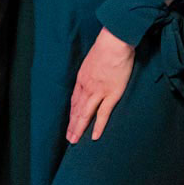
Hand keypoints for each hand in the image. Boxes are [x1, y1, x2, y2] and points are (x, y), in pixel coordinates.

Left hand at [66, 28, 134, 143]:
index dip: (73, 112)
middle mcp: (86, 87)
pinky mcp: (111, 94)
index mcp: (82, 79)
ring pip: (85, 114)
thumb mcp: (92, 60)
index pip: (75, 100)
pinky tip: (94, 136)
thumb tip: (94, 74)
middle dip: (72, 124)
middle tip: (69, 138)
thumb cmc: (106, 48)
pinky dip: (98, 126)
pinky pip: (103, 114)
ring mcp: (98, 92)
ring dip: (79, 128)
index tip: (70, 122)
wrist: (114, 43)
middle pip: (77, 109)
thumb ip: (92, 70)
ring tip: (75, 141)